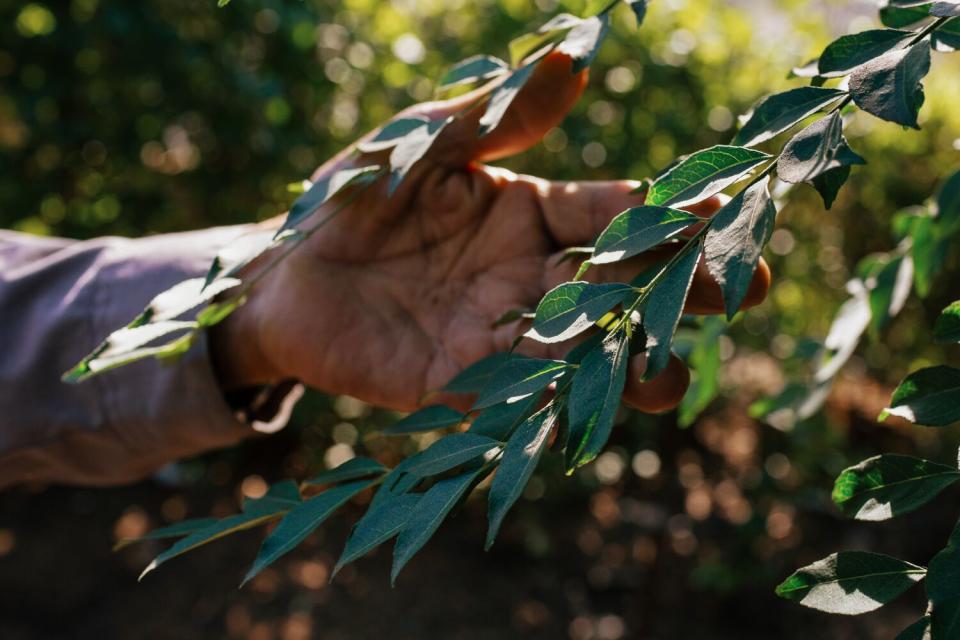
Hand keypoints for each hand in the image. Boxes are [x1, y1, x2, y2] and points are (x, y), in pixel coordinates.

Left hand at [211, 52, 769, 412]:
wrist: (281, 270)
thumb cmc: (354, 195)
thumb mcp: (421, 141)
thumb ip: (495, 115)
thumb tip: (571, 54)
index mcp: (529, 213)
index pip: (611, 212)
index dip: (666, 211)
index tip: (725, 210)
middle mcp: (526, 277)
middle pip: (614, 285)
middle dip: (677, 288)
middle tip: (744, 288)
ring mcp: (494, 335)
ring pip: (575, 351)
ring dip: (623, 364)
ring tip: (666, 375)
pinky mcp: (452, 384)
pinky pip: (507, 396)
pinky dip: (544, 402)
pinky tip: (580, 410)